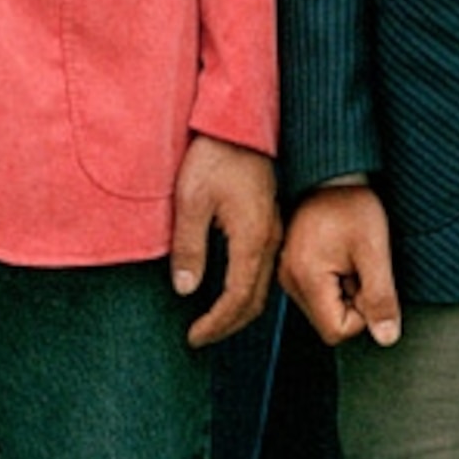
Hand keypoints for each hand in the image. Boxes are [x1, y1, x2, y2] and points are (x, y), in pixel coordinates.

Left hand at [172, 135, 279, 346]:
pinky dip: (245, 288)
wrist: (238, 122)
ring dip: (238, 309)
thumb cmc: (215, 155)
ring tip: (212, 319)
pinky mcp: (268, 220)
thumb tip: (186, 289)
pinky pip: (261, 267)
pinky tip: (226, 287)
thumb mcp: (190, 202)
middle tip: (201, 336)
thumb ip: (189, 248)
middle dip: (228, 325)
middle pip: (255, 300)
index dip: (216, 323)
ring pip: (261, 285)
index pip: (238, 299)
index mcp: (252, 239)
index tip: (194, 336)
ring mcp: (272, 230)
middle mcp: (269, 240)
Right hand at [277, 181, 401, 348]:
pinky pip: (318, 293)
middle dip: (353, 303)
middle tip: (360, 266)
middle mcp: (289, 280)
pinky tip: (341, 257)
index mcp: (306, 277)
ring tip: (350, 258)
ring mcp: (288, 274)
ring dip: (345, 292)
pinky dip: (336, 282)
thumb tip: (386, 338)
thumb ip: (381, 297)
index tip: (368, 281)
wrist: (332, 174)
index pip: (337, 331)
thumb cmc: (352, 204)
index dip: (363, 315)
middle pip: (329, 323)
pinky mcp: (292, 267)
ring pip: (325, 309)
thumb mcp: (375, 250)